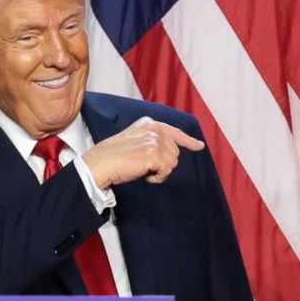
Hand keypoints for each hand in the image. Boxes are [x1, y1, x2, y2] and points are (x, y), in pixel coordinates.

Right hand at [82, 116, 204, 187]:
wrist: (100, 163)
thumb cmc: (114, 156)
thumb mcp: (136, 140)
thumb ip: (152, 140)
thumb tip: (171, 152)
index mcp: (150, 123)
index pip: (175, 132)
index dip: (189, 141)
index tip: (199, 146)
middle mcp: (155, 129)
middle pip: (175, 152)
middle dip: (163, 163)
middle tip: (145, 166)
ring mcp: (156, 140)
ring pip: (173, 162)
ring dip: (161, 171)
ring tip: (143, 170)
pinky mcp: (155, 154)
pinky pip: (167, 170)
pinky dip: (158, 177)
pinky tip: (145, 176)